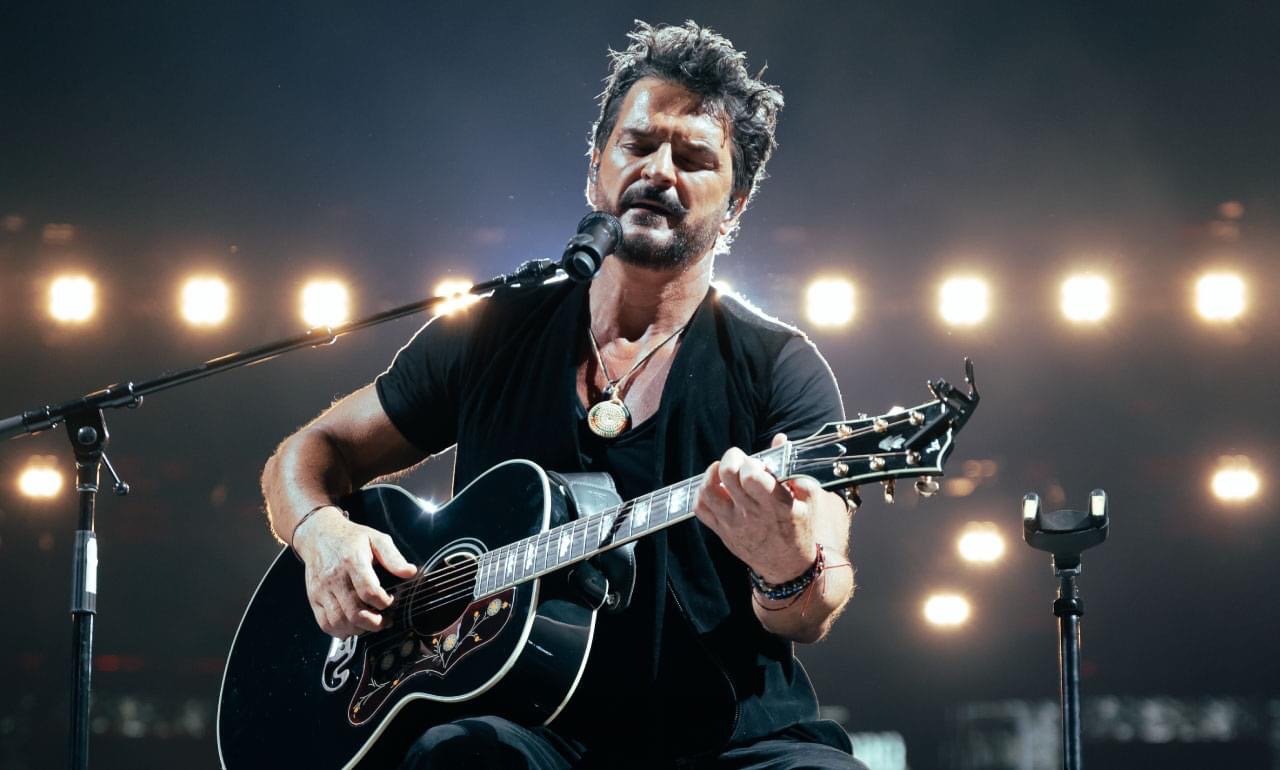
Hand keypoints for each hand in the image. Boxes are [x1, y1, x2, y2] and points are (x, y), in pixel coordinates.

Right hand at [292, 506, 417, 637]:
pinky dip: (339, 631)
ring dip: (358, 629)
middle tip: (385, 621)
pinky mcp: (314, 598)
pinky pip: (325, 623)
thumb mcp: (376, 539)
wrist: (320, 535)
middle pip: (354, 611)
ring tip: (370, 624)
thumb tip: (410, 572)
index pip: (369, 590)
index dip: (384, 602)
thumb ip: (394, 557)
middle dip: (374, 622)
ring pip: (339, 621)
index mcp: (352, 561)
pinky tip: (352, 627)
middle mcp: (335, 578)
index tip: (391, 601)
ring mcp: (322, 590)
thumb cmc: (351, 539)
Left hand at [694, 433, 842, 582]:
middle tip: (741, 460)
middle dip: (732, 458)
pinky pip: (700, 509)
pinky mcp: (721, 531)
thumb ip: (793, 467)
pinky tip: (717, 488)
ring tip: (724, 471)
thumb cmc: (799, 529)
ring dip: (712, 473)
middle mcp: (751, 515)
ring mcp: (733, 524)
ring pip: (707, 491)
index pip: (751, 477)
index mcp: (776, 506)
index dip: (751, 463)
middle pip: (727, 476)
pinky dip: (703, 492)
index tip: (758, 464)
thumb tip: (780, 439)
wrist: (787, 567)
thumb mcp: (808, 499)